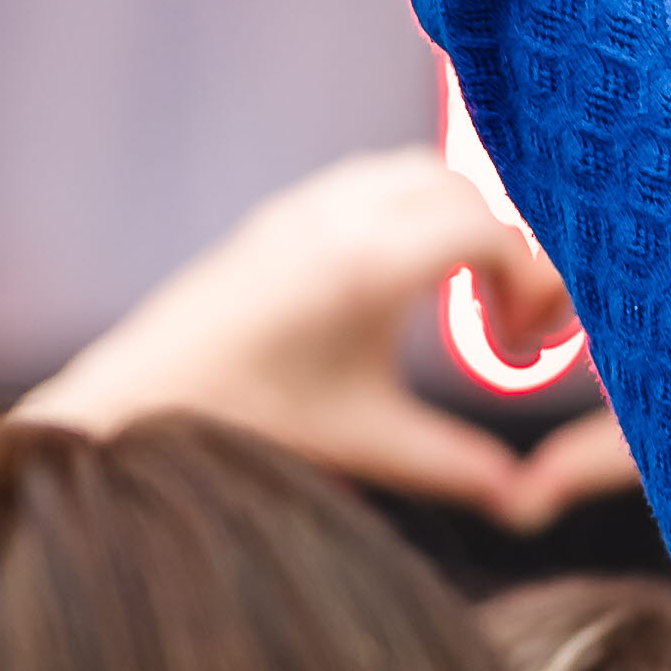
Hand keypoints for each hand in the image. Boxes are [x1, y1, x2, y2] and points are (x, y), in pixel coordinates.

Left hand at [23, 150, 636, 531]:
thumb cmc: (251, 421)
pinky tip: (403, 281)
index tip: (521, 343)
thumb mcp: (367, 442)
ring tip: (462, 296)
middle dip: (502, 244)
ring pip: (414, 171)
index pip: (488, 230)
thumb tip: (529, 498)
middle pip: (463, 188)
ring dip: (456, 219)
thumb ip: (456, 465)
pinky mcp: (280, 213)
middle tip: (503, 318)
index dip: (530, 281)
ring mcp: (305, 206)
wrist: (140, 396)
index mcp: (368, 264)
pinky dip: (408, 211)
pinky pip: (368, 180)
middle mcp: (339, 216)